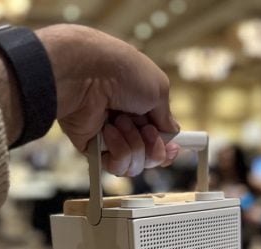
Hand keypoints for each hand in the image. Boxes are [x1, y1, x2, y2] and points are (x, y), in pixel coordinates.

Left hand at [36, 24, 178, 175]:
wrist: (86, 74)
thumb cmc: (123, 72)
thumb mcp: (158, 87)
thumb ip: (167, 116)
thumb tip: (171, 132)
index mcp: (142, 106)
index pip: (159, 137)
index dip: (167, 147)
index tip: (173, 148)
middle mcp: (126, 123)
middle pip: (150, 156)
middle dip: (154, 147)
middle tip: (147, 131)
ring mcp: (109, 138)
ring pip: (135, 164)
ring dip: (135, 144)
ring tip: (121, 122)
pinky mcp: (93, 149)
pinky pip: (115, 165)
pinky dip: (118, 150)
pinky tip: (108, 131)